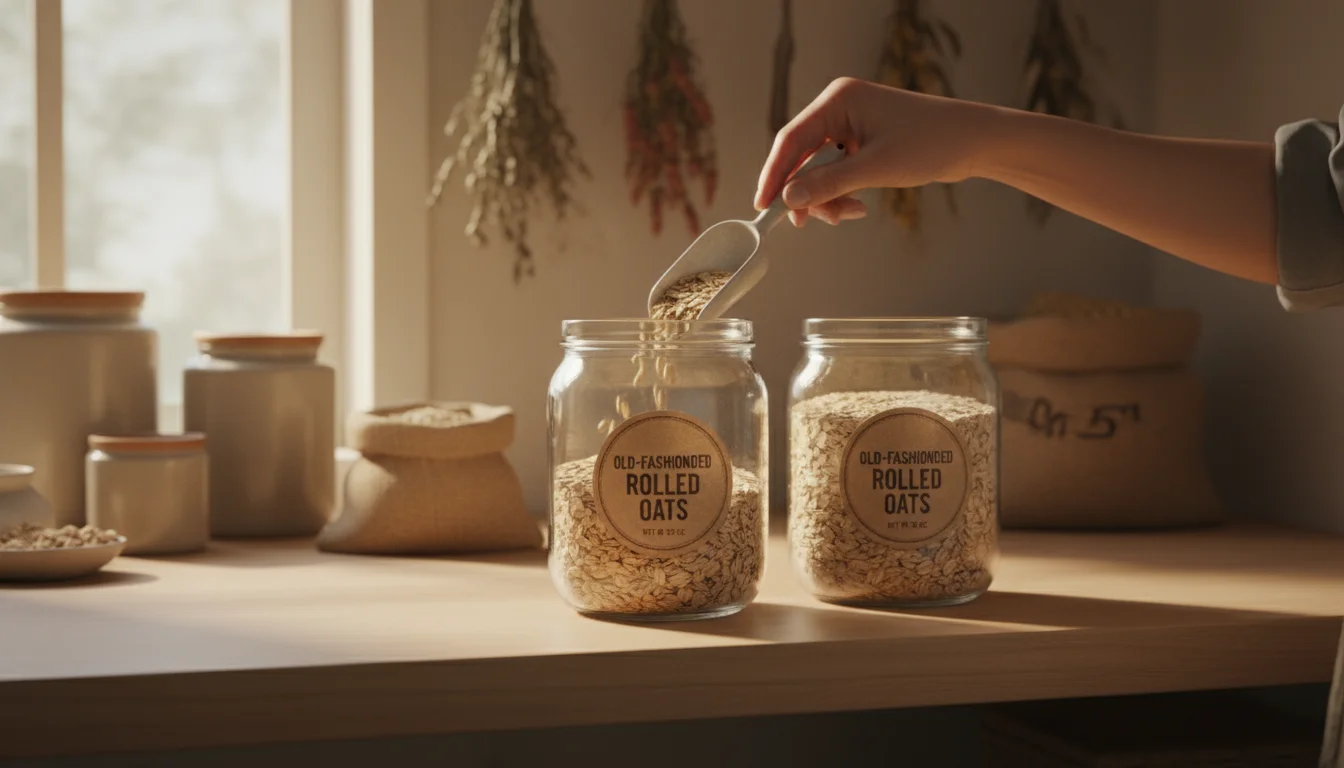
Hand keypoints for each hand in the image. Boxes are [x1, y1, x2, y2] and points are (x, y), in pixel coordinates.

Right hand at [755, 78, 992, 225]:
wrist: (972, 141)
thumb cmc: (929, 144)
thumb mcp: (874, 168)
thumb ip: (828, 184)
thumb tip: (788, 199)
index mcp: (838, 100)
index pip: (790, 139)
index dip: (773, 175)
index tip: (762, 207)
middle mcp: (840, 107)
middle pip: (802, 155)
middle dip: (806, 192)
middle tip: (806, 222)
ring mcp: (851, 123)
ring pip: (819, 167)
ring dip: (826, 197)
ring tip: (845, 216)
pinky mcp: (863, 139)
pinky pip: (836, 170)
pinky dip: (840, 192)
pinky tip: (856, 208)